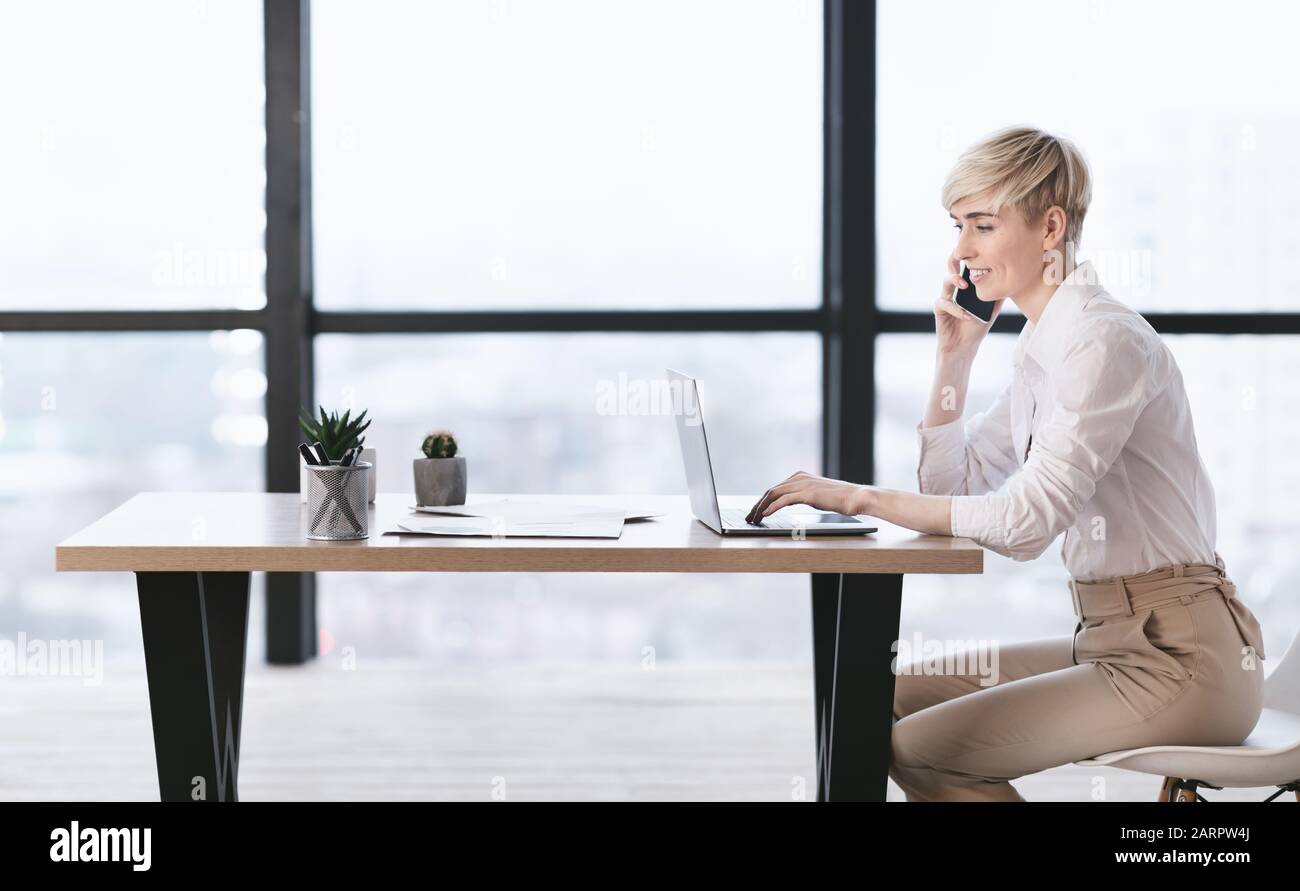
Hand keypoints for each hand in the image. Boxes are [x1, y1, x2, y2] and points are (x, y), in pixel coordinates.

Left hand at [745, 471, 870, 522]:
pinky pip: (784, 500)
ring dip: (761, 508)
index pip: (775, 489)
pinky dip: (772, 507)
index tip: (754, 512)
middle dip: (757, 505)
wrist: (857, 497)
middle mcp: (799, 477)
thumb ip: (802, 495)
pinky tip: (765, 515)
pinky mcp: (808, 493)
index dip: (762, 501)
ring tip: (753, 518)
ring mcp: (803, 484)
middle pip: (771, 491)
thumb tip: (790, 502)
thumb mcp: (817, 494)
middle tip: (749, 517)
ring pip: (774, 494)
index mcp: (800, 476)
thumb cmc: (840, 499)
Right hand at [935, 253, 1005, 356]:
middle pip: (951, 268)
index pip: (966, 267)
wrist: (963, 347)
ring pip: (946, 282)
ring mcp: (946, 299)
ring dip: (955, 280)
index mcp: (965, 287)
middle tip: (961, 253)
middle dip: (955, 258)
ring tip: (964, 284)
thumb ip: (997, 297)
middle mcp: (954, 290)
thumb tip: (1011, 284)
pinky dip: (956, 309)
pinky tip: (966, 316)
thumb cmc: (975, 328)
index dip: (969, 258)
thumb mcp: (991, 311)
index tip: (977, 249)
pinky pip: (945, 304)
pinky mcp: (940, 310)